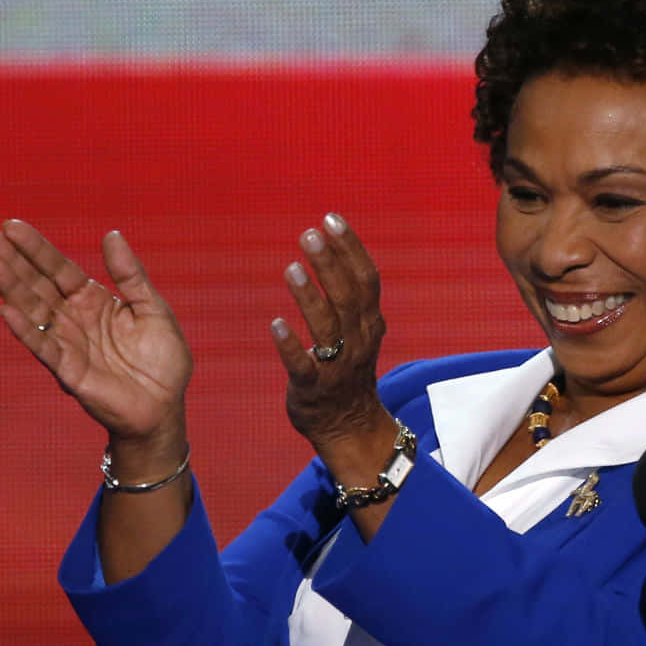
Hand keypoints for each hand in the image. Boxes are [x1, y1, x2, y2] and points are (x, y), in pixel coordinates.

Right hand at [0, 219, 192, 449]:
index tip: (11, 224)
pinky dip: (25, 329)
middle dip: (12, 259)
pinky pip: (43, 347)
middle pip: (37, 284)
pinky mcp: (68, 371)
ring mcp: (67, 344)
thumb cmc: (162, 360)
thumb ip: (131, 275)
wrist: (165, 408)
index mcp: (93, 300)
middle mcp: (73, 319)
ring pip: (33, 310)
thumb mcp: (152, 308)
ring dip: (11, 287)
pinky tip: (5, 308)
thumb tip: (112, 234)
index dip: (36, 248)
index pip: (58, 268)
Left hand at [270, 213, 392, 455]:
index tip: (332, 218)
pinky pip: (303, 366)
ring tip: (291, 267)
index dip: (351, 248)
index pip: (367, 279)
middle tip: (309, 235)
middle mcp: (358, 342)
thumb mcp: (362, 331)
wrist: (350, 426)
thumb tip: (336, 246)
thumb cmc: (349, 369)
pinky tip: (275, 324)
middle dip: (329, 263)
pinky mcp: (313, 388)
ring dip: (309, 296)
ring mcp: (336, 366)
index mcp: (370, 324)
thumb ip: (353, 296)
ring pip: (326, 327)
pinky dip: (290, 345)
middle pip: (348, 297)